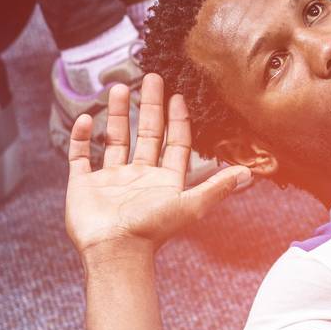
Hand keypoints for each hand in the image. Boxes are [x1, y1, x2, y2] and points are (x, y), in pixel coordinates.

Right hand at [65, 75, 250, 255]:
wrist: (115, 252)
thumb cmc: (152, 231)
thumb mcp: (190, 204)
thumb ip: (218, 187)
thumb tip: (250, 173)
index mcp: (163, 180)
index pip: (174, 143)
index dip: (177, 119)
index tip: (178, 95)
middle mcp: (138, 177)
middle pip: (145, 134)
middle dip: (149, 106)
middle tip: (151, 77)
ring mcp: (110, 181)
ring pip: (114, 140)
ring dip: (118, 114)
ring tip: (120, 88)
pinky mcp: (84, 186)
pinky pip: (80, 157)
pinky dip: (80, 138)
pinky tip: (85, 118)